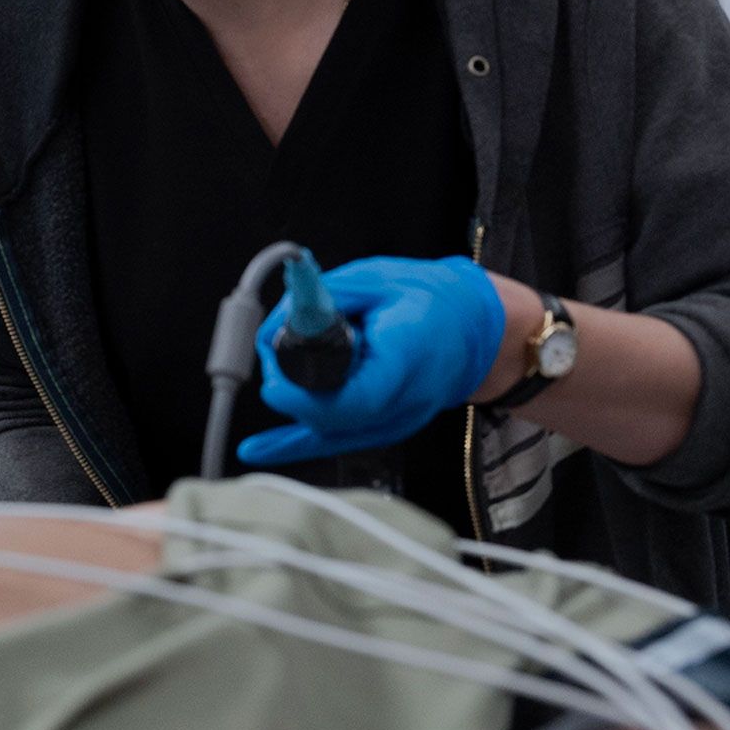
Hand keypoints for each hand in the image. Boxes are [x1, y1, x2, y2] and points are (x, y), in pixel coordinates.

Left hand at [237, 255, 505, 466]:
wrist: (472, 328)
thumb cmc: (426, 299)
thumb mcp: (374, 280)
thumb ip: (321, 299)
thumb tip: (275, 323)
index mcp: (409, 357)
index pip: (357, 398)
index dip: (306, 396)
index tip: (274, 379)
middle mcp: (405, 401)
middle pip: (334, 418)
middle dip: (291, 389)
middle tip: (274, 349)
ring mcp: (396, 422)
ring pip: (328, 429)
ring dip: (294, 402)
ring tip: (285, 364)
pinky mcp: (383, 429)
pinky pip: (332, 440)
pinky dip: (291, 444)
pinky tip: (257, 450)